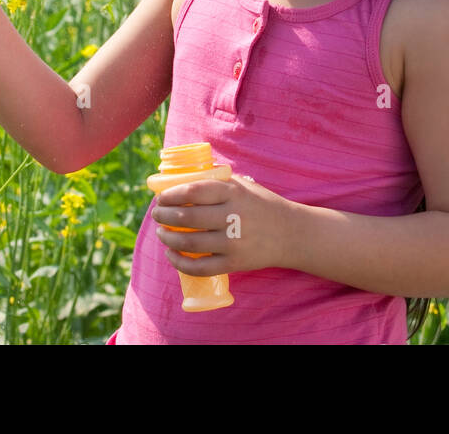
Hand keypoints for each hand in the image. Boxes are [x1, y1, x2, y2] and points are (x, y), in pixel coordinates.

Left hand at [150, 176, 298, 275]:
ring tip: (161, 233)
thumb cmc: (262, 206)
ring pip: (189, 242)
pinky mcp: (234, 263)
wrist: (291, 234)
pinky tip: (171, 255)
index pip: (192, 192)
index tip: (160, 198)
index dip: (171, 195)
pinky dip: (180, 263)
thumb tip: (182, 181)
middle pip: (186, 217)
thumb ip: (217, 182)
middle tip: (157, 215)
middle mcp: (232, 216)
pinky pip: (199, 267)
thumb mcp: (243, 186)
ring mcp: (233, 242)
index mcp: (233, 193)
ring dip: (168, 238)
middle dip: (164, 216)